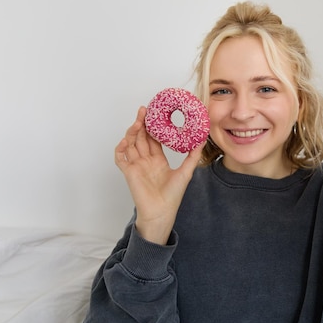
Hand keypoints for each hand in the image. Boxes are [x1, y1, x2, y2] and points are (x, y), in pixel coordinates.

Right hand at [114, 106, 204, 244]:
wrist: (162, 212)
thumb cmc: (173, 195)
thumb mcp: (186, 172)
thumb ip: (193, 155)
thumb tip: (202, 139)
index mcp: (158, 160)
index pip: (153, 139)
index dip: (152, 127)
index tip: (155, 114)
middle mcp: (146, 161)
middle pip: (141, 138)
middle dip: (141, 123)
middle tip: (144, 110)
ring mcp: (136, 166)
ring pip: (130, 144)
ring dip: (132, 131)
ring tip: (138, 121)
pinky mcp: (129, 172)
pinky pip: (120, 157)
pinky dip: (121, 148)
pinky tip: (126, 140)